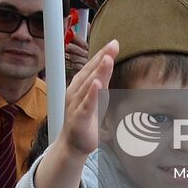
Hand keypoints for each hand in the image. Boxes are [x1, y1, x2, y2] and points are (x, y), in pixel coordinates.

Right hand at [61, 39, 116, 157]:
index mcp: (80, 85)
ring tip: (107, 59)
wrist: (72, 144)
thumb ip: (102, 81)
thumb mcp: (96, 97)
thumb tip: (111, 63)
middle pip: (91, 72)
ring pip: (89, 85)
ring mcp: (76, 105)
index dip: (102, 54)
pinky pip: (86, 105)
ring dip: (98, 72)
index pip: (92, 66)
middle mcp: (76, 92)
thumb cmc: (85, 119)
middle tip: (113, 45)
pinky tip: (97, 85)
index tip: (114, 42)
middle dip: (102, 58)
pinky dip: (92, 94)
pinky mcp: (79, 118)